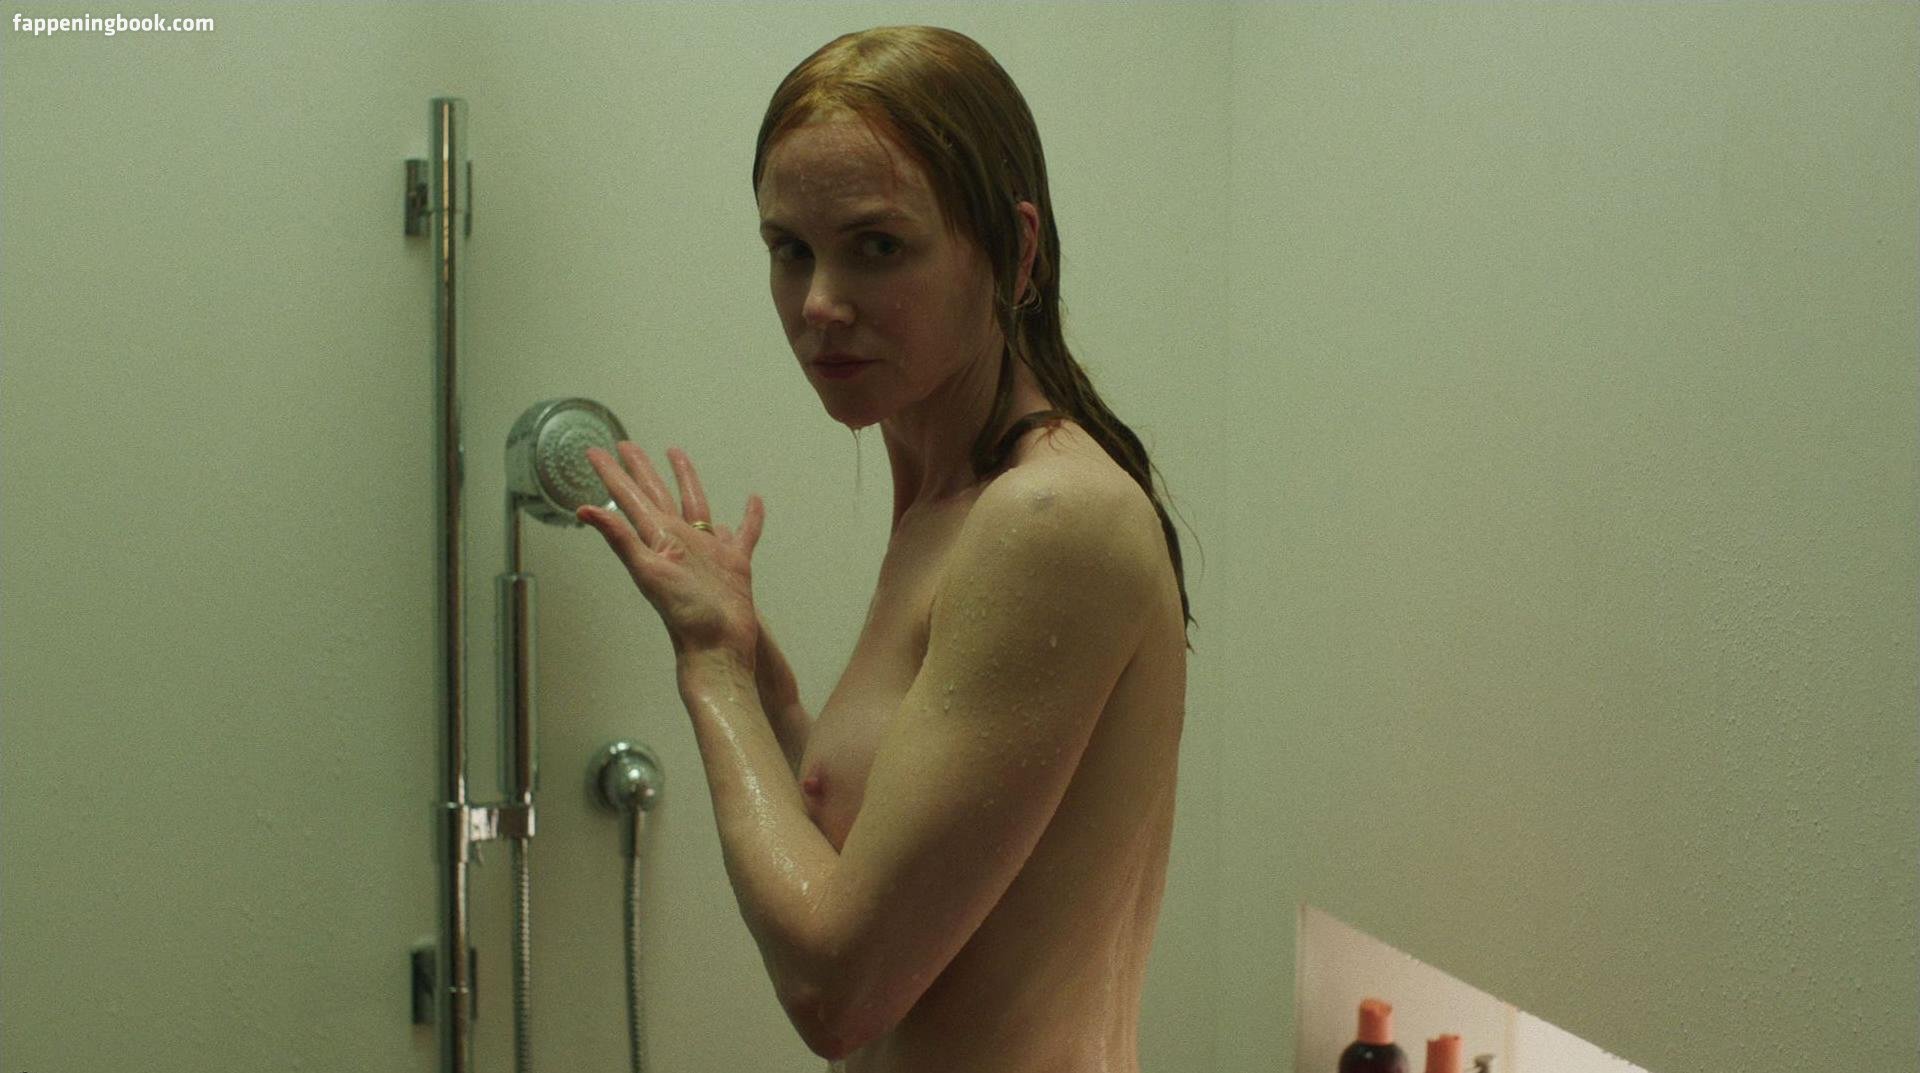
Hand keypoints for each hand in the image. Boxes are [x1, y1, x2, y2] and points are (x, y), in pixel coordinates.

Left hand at [579, 442, 764, 660]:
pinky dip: (749, 517)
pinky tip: (753, 500)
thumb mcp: (647, 572)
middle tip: (626, 445)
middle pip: (657, 493)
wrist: (719, 646)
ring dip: (686, 479)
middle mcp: (679, 539)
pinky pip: (744, 532)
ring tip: (677, 454)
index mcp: (658, 538)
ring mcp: (706, 550)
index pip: (631, 496)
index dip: (612, 474)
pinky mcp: (734, 563)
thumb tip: (584, 510)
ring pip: (696, 503)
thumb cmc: (685, 615)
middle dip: (641, 469)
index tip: (596, 452)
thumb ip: (620, 538)